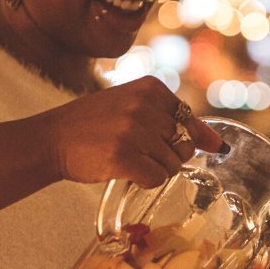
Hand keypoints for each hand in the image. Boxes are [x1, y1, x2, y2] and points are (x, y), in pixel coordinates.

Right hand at [39, 77, 223, 187]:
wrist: (51, 138)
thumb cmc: (94, 124)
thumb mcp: (133, 106)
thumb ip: (174, 120)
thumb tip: (218, 144)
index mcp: (150, 87)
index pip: (188, 120)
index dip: (181, 138)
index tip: (166, 141)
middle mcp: (144, 105)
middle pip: (183, 145)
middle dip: (166, 155)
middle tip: (137, 151)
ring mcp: (134, 131)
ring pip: (172, 164)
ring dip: (154, 169)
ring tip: (128, 159)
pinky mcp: (123, 157)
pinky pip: (156, 179)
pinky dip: (144, 181)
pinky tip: (125, 171)